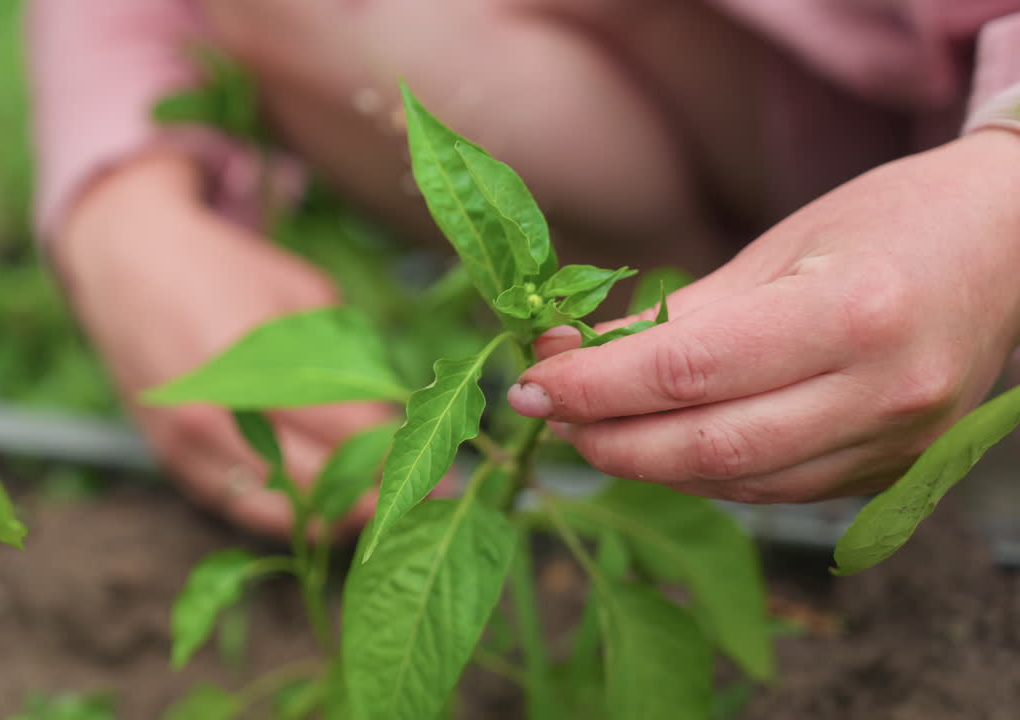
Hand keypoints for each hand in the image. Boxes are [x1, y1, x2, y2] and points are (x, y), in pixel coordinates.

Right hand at [54, 152, 390, 534]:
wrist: (126, 261)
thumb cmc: (227, 270)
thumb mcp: (303, 295)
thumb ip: (349, 359)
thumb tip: (398, 420)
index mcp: (257, 360)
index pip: (346, 433)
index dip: (402, 459)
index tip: (446, 478)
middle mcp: (217, 411)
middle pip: (317, 480)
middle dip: (378, 494)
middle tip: (424, 500)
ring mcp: (187, 442)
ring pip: (278, 509)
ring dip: (336, 518)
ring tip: (382, 513)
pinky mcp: (170, 460)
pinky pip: (237, 510)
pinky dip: (284, 518)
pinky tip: (326, 515)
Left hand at [509, 130, 1019, 502]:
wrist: (1010, 248)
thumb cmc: (889, 223)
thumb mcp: (779, 248)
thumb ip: (678, 314)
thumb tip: (576, 353)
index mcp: (853, 315)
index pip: (689, 371)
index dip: (595, 385)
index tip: (531, 380)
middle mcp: (881, 394)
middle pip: (707, 447)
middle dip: (607, 438)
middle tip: (544, 412)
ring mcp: (895, 445)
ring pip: (736, 484)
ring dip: (645, 464)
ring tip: (588, 429)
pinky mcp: (891, 473)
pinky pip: (772, 491)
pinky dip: (700, 475)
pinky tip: (655, 446)